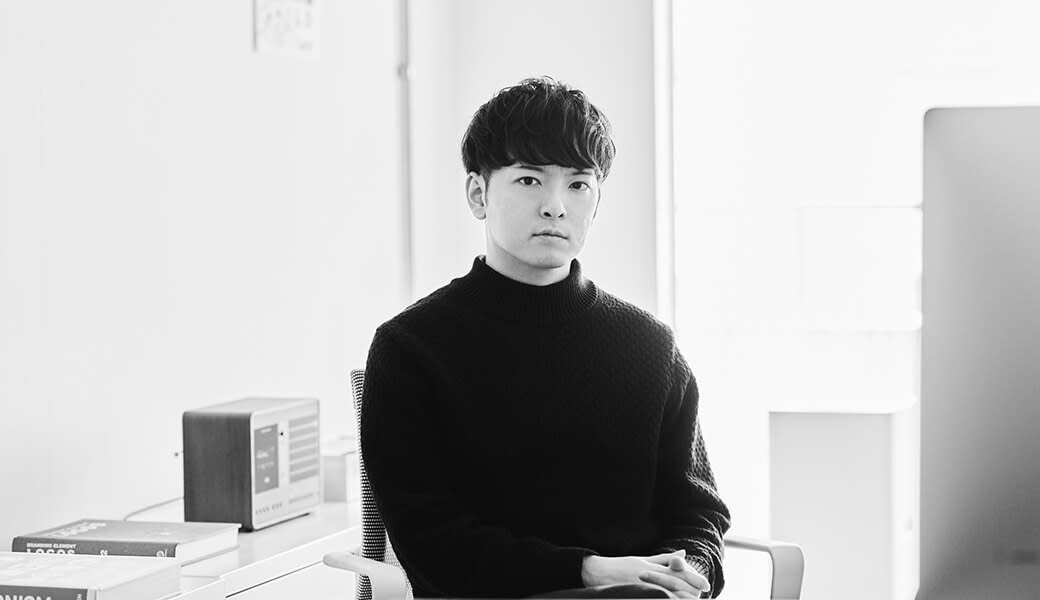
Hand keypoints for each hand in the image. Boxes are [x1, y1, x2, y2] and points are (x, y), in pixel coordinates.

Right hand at [581, 549, 707, 594]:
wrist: (598, 573)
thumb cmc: (622, 566)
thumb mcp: (644, 559)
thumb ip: (665, 558)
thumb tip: (683, 554)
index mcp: (652, 566)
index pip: (677, 572)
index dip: (692, 578)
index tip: (705, 585)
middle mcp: (649, 575)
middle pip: (675, 583)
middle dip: (691, 589)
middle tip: (703, 595)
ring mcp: (642, 586)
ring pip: (666, 592)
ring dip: (680, 597)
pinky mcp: (635, 594)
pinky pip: (653, 598)